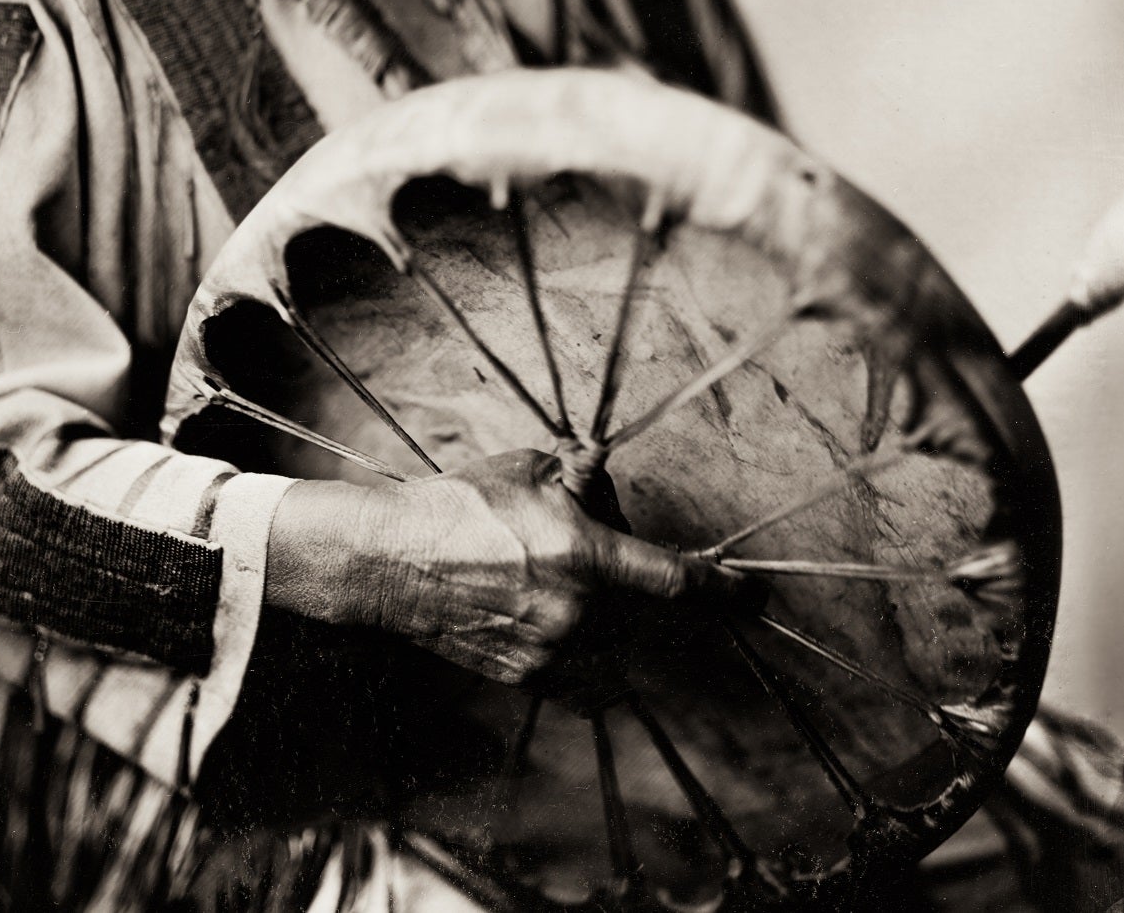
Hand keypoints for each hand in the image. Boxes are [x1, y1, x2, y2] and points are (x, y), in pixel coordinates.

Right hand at [264, 448, 744, 690]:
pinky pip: (576, 666)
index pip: (675, 580)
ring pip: (611, 638)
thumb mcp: (528, 470)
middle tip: (588, 549)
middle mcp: (577, 613)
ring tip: (548, 575)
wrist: (391, 560)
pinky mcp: (525, 675)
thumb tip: (601, 481)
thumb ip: (579, 479)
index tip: (753, 596)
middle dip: (631, 580)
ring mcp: (551, 651)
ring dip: (604, 612)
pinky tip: (543, 608)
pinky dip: (576, 641)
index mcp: (585, 556)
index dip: (723, 590)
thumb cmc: (458, 506)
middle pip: (641, 608)